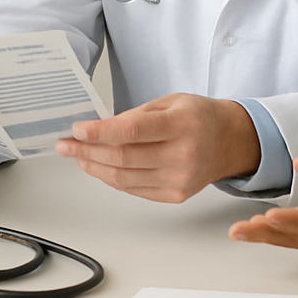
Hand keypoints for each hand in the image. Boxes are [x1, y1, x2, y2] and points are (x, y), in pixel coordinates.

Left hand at [56, 93, 258, 202]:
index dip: (100, 133)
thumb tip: (99, 128)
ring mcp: (179, 180)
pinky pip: (134, 189)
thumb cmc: (199, 117)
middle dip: (87, 151)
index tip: (77, 130)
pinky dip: (111, 179)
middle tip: (66, 144)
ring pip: (124, 178)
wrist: (231, 142)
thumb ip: (136, 115)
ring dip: (94, 167)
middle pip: (124, 158)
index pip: (133, 131)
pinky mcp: (175, 195)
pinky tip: (97, 167)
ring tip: (76, 156)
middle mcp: (183, 156)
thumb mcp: (170, 101)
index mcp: (182, 125)